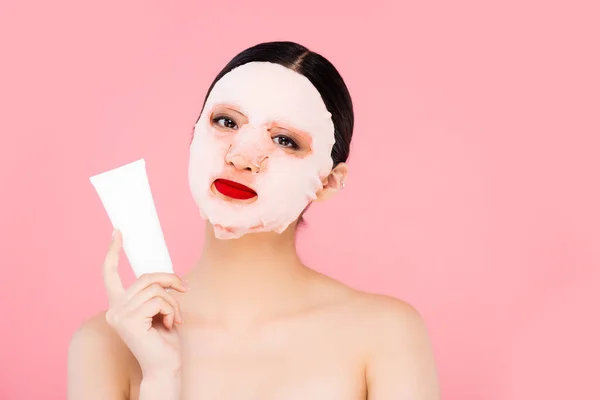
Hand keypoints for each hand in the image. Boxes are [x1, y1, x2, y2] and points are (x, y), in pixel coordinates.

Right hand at [103, 229, 187, 377]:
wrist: (166, 366)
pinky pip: (158, 300)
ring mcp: (118, 315)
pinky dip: (172, 309)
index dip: (113, 252)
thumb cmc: (165, 339)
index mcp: (119, 305)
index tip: (118, 232)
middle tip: (184, 290)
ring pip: (155, 288)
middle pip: (145, 277)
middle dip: (169, 280)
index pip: (110, 274)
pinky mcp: (128, 320)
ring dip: (173, 301)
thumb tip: (167, 276)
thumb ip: (156, 291)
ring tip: (174, 317)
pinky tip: (171, 324)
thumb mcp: (161, 308)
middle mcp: (114, 309)